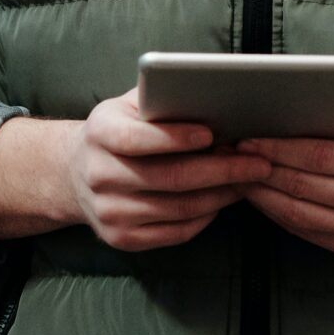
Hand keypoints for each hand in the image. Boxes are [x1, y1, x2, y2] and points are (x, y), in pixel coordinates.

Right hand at [69, 89, 271, 252]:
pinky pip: (175, 232)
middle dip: (221, 170)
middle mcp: (99, 175)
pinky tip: (222, 200)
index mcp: (99, 133)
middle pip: (169, 177)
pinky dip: (206, 216)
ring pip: (178, 208)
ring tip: (248, 181)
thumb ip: (161, 98)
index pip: (136, 139)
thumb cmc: (119, 129)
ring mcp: (109, 212)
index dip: (176, 137)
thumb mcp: (129, 105)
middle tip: (257, 163)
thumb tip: (212, 96)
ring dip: (221, 195)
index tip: (212, 134)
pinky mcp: (121, 238)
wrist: (76, 172)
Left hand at [238, 96, 333, 256]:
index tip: (247, 138)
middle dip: (262, 169)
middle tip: (230, 154)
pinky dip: (275, 211)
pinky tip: (258, 193)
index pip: (319, 156)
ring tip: (236, 173)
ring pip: (298, 212)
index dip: (278, 148)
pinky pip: (304, 229)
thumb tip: (286, 92)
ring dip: (261, 194)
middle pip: (304, 186)